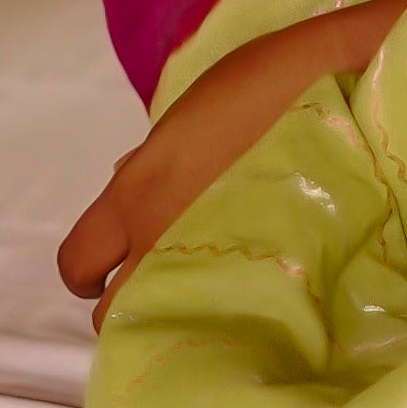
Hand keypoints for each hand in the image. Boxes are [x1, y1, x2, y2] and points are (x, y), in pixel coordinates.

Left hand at [58, 0, 406, 326]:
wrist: (330, 81)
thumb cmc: (258, 84)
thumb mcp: (184, 118)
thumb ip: (149, 161)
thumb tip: (127, 178)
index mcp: (137, 191)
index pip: (77, 259)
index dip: (88, 275)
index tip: (110, 276)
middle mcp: (161, 238)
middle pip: (113, 316)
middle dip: (130, 312)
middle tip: (165, 292)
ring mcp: (213, 264)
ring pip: (167, 326)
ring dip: (178, 320)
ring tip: (212, 301)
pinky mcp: (269, 277)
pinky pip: (230, 320)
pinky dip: (231, 320)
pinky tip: (254, 302)